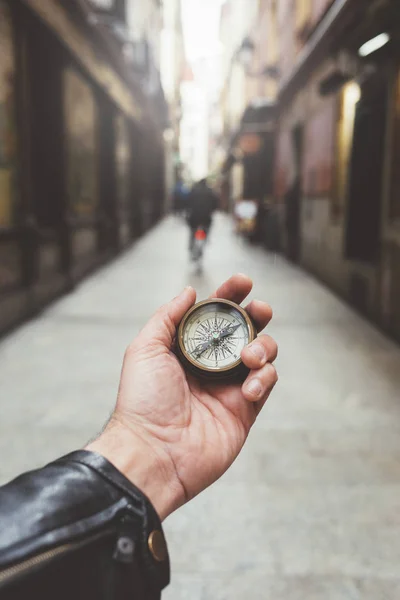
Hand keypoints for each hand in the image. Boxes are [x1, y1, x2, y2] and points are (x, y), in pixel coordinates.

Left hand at [87, 274, 277, 519]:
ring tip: (249, 356)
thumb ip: (168, 317)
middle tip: (259, 310)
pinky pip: (265, 383)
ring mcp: (228, 387)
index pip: (213, 316)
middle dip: (256, 315)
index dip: (229, 296)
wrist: (154, 453)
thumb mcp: (145, 349)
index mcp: (186, 350)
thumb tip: (189, 292)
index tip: (242, 283)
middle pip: (243, 331)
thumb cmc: (142, 403)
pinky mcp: (244, 410)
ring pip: (261, 354)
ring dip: (262, 346)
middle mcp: (209, 366)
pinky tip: (249, 386)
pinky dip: (264, 378)